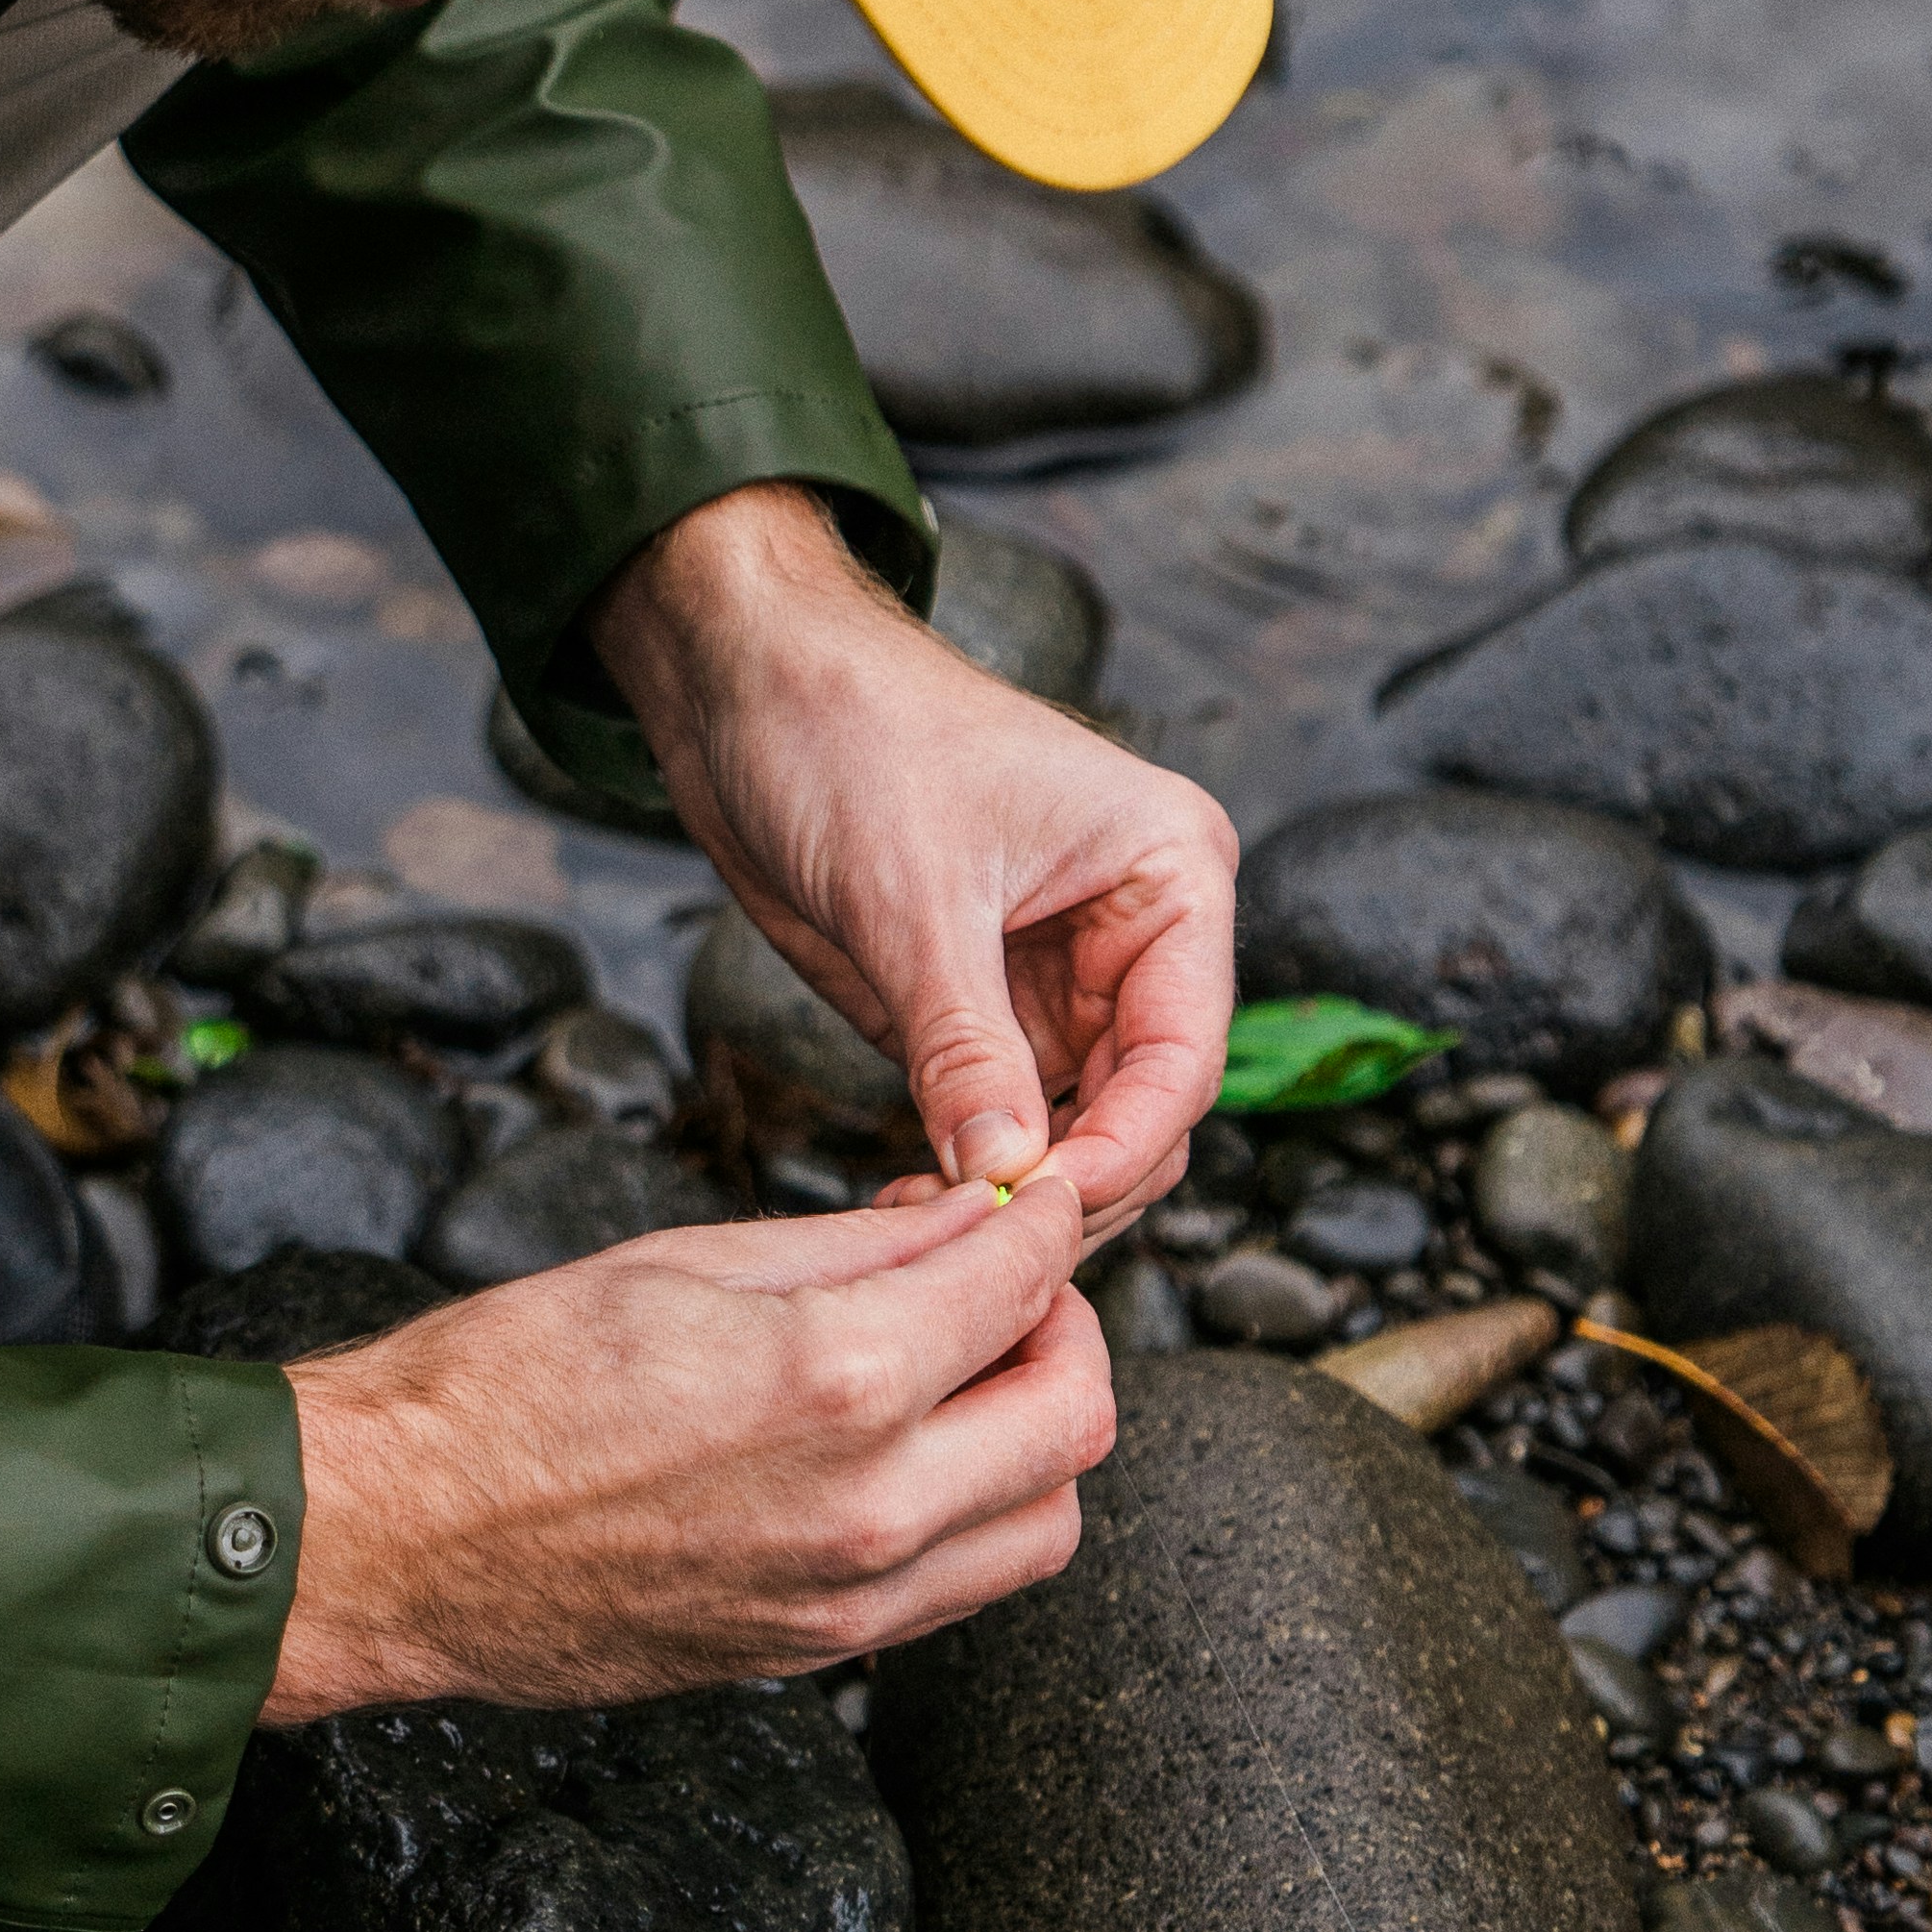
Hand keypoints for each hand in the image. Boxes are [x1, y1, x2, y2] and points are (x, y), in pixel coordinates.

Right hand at [272, 1174, 1110, 1719]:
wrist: (392, 1540)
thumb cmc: (503, 1383)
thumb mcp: (688, 1261)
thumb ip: (860, 1246)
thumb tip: (971, 1216)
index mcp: (841, 1380)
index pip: (1023, 1282)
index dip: (1045, 1215)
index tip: (1034, 1192)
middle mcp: (872, 1507)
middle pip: (1076, 1416)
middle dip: (1064, 1325)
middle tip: (1008, 1281)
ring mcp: (850, 1603)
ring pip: (1046, 1523)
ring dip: (1035, 1435)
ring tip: (965, 1372)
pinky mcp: (818, 1656)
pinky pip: (963, 1585)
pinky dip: (976, 1510)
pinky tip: (907, 1450)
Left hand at [593, 483, 1237, 1234]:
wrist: (746, 685)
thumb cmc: (850, 732)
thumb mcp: (911, 898)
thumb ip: (965, 1047)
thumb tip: (1006, 1179)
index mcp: (1170, 873)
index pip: (1184, 1055)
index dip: (1123, 1148)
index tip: (1038, 1214)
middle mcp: (1137, 932)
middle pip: (1146, 1111)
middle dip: (1072, 1185)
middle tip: (976, 1246)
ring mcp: (1064, 977)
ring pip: (1080, 1130)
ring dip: (1017, 1192)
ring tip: (929, 1232)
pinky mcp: (989, 1009)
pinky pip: (1007, 1119)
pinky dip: (969, 1171)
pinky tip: (908, 1203)